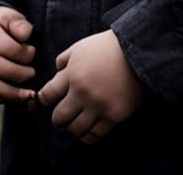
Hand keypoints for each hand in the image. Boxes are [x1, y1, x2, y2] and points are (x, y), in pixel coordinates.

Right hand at [0, 5, 36, 104]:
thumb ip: (19, 24)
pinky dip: (4, 98)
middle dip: (22, 74)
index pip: (9, 49)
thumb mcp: (9, 16)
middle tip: (33, 73)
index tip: (33, 51)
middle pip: (3, 71)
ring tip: (29, 93)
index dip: (25, 53)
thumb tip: (27, 35)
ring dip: (15, 93)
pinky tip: (16, 95)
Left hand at [38, 30, 145, 144]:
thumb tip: (56, 74)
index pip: (48, 95)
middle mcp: (82, 93)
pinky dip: (88, 135)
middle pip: (59, 117)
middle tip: (60, 119)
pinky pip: (95, 135)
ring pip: (75, 130)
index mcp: (72, 74)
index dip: (44, 99)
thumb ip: (65, 60)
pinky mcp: (114, 115)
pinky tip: (88, 131)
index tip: (48, 100)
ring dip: (72, 128)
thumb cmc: (108, 46)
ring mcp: (98, 106)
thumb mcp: (81, 46)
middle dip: (57, 119)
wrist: (138, 50)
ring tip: (74, 125)